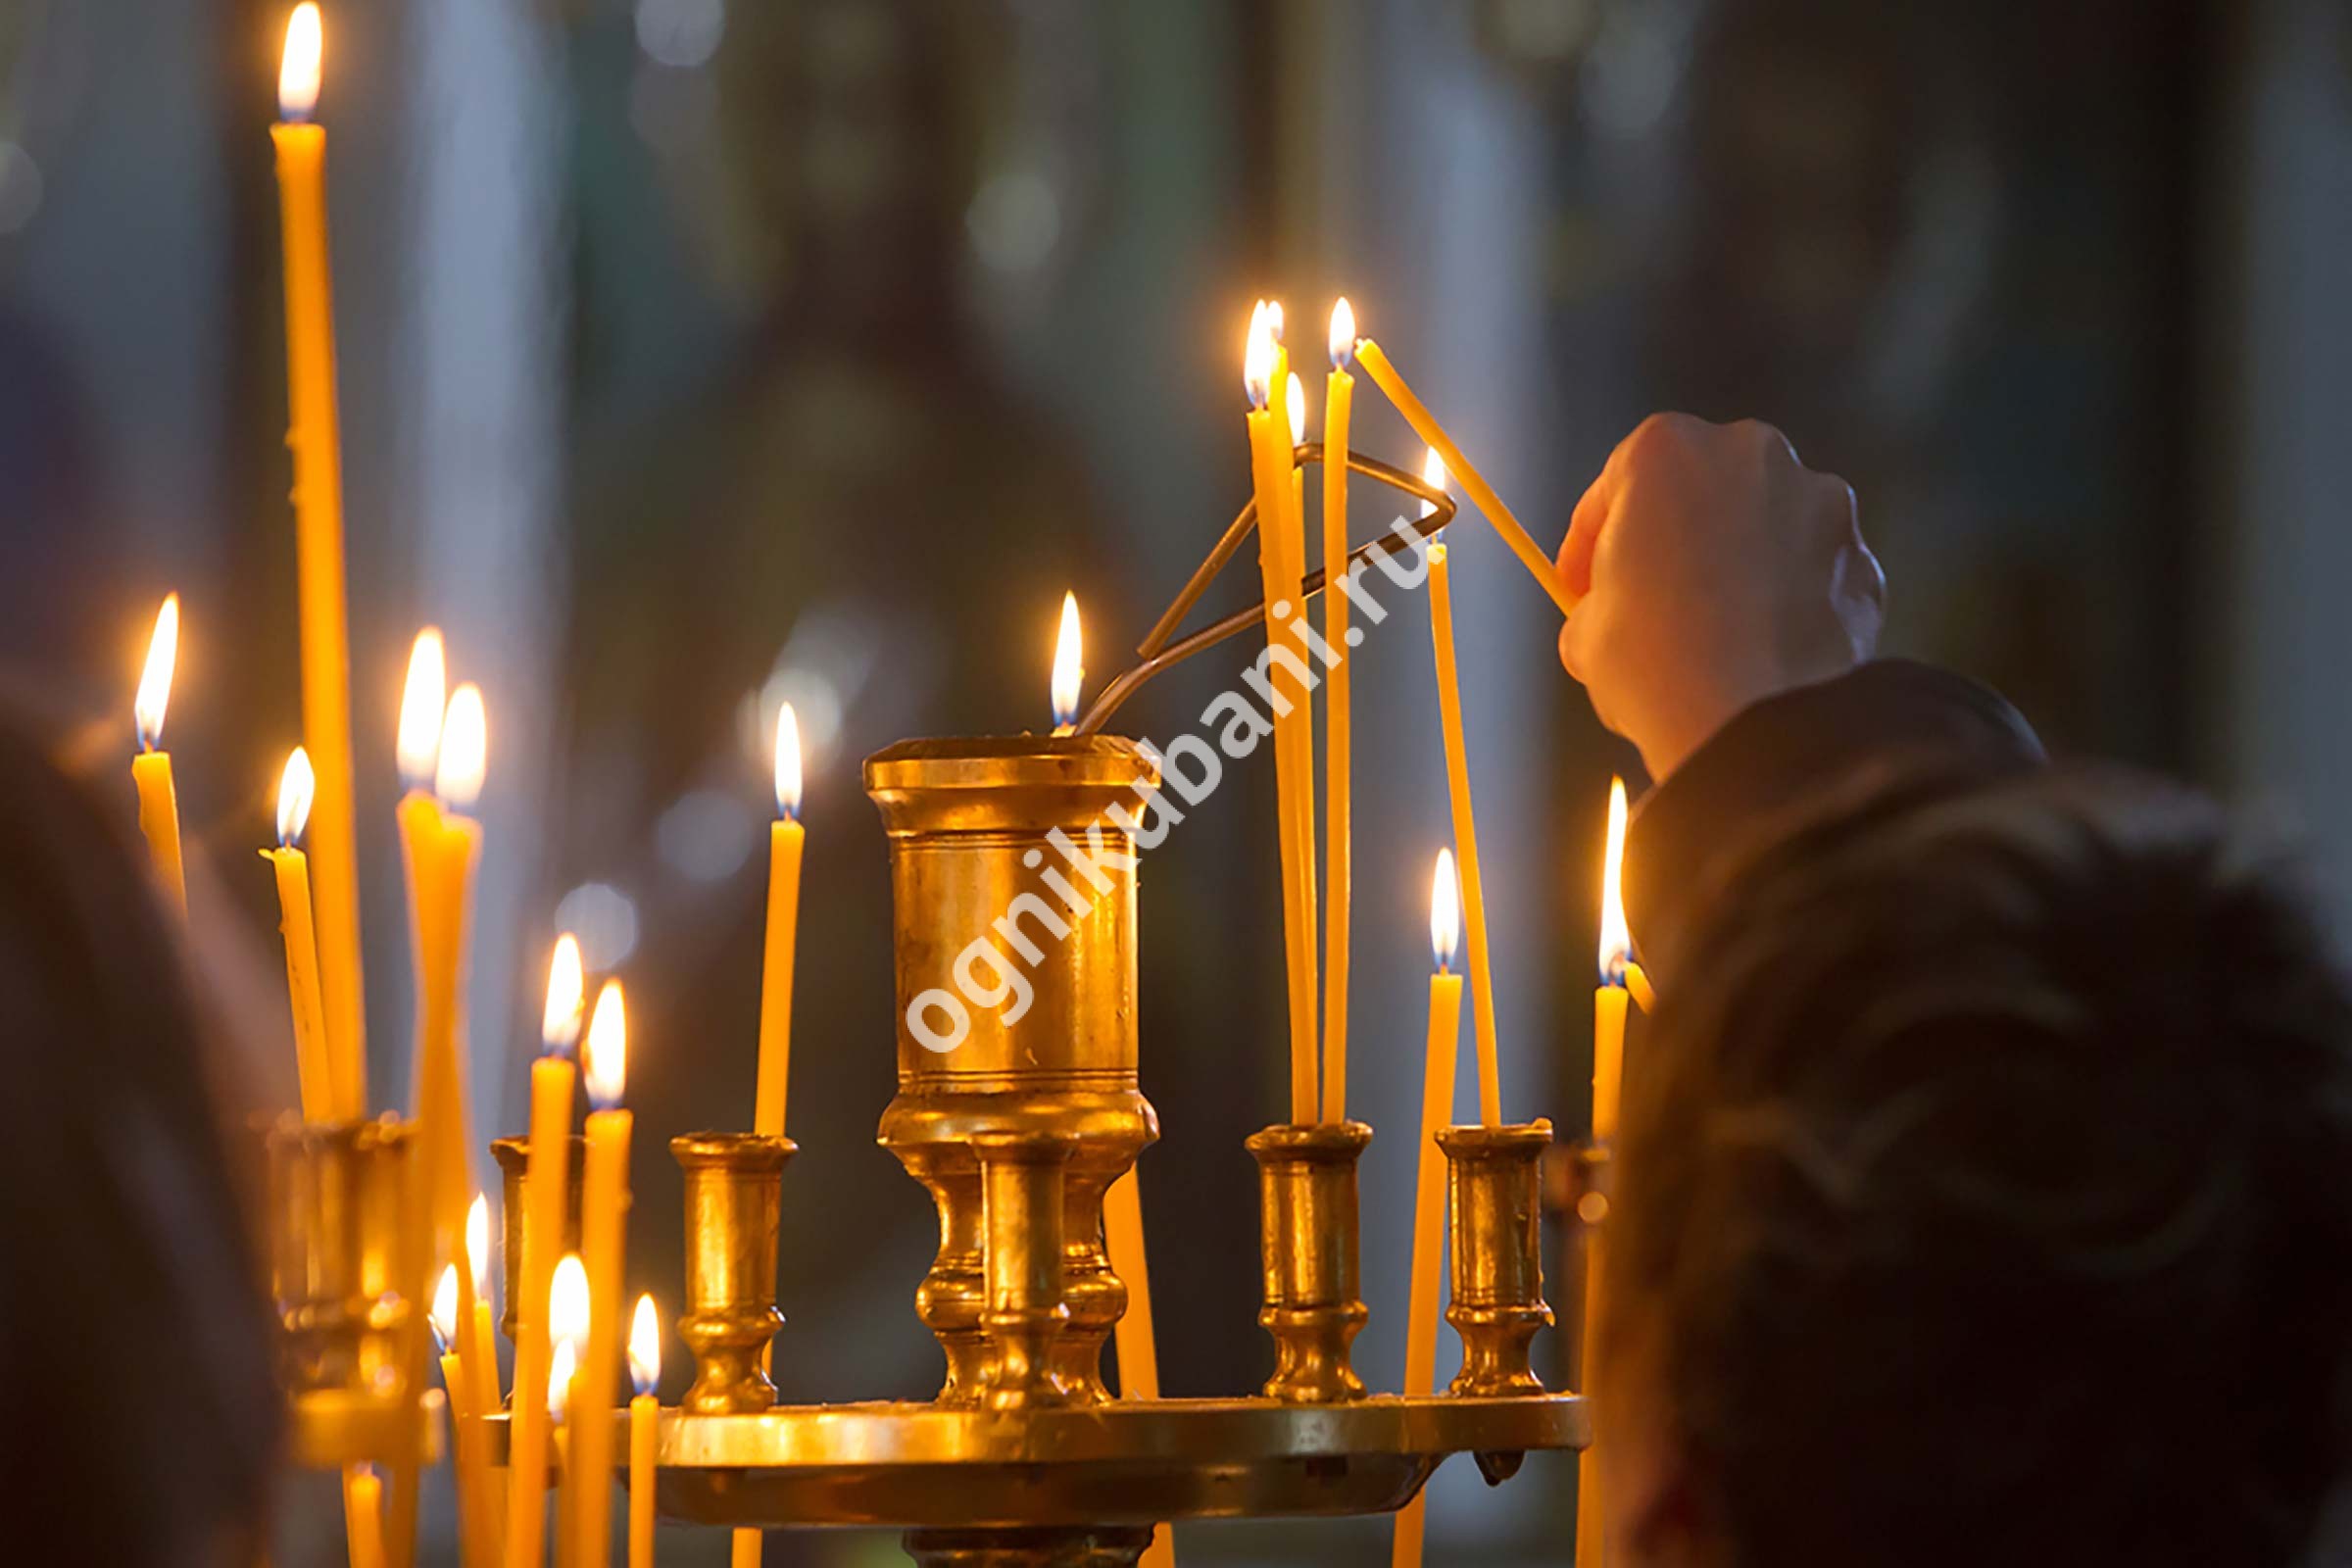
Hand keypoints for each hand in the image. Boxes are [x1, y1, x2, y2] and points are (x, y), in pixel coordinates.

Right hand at [1558, 414, 1884, 778]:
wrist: (1757, 725)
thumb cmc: (1655, 663)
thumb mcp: (1586, 633)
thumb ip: (1602, 601)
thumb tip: (1616, 615)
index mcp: (1668, 451)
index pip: (1614, 487)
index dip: (1591, 542)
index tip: (1581, 586)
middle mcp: (1752, 454)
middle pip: (1701, 492)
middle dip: (1678, 539)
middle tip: (1654, 602)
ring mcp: (1821, 504)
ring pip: (1766, 528)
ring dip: (1741, 566)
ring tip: (1720, 633)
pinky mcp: (1863, 561)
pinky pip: (1813, 575)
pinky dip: (1791, 603)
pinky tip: (1767, 652)